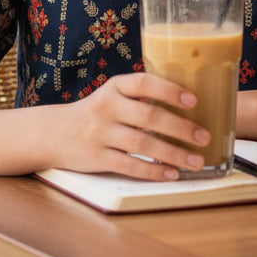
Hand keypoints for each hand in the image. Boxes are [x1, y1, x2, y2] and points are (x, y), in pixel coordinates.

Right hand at [49, 72, 209, 180]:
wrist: (53, 133)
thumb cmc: (93, 113)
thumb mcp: (111, 96)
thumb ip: (138, 97)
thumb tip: (184, 104)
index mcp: (113, 87)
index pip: (144, 83)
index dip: (170, 91)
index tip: (193, 101)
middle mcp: (106, 107)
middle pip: (149, 117)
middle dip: (181, 128)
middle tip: (203, 137)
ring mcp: (100, 133)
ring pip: (143, 145)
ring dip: (173, 154)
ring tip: (195, 160)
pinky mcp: (97, 157)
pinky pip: (130, 166)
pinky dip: (153, 171)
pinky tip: (171, 173)